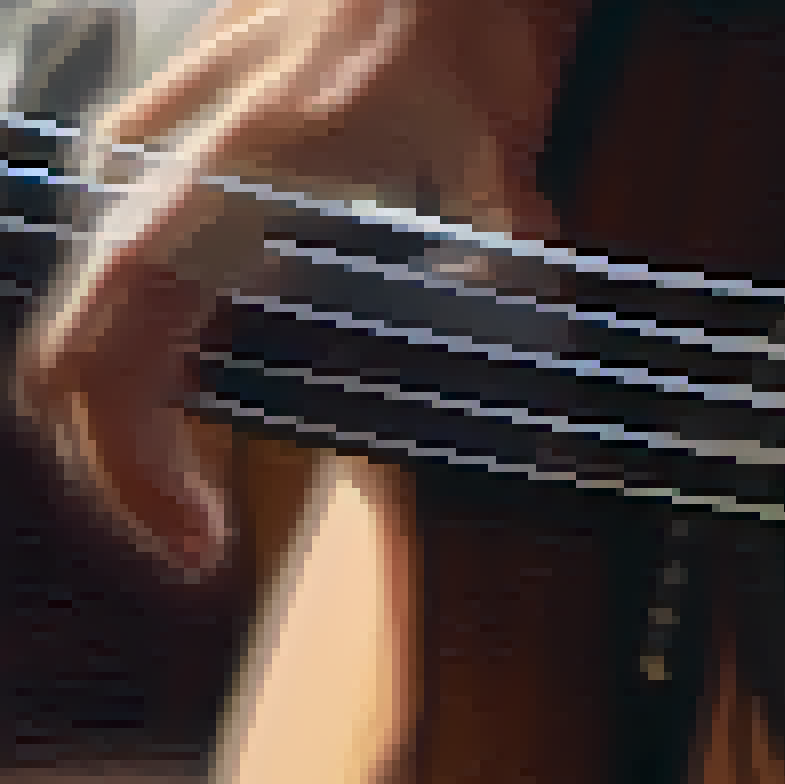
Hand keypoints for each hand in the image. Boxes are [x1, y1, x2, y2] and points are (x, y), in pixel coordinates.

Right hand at [14, 0, 578, 574]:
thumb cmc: (453, 27)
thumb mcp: (495, 140)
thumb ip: (503, 233)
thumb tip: (521, 321)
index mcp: (217, 188)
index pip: (111, 354)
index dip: (132, 470)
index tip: (196, 542)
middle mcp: (155, 172)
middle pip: (74, 350)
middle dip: (123, 461)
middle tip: (199, 537)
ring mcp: (148, 150)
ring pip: (93, 301)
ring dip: (136, 402)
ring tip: (202, 478)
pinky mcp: (163, 137)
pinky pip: (123, 253)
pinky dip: (151, 334)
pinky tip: (218, 376)